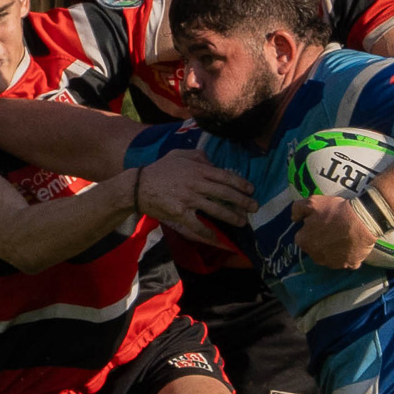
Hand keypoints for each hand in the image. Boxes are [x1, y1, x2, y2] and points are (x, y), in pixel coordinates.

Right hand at [136, 149, 255, 241]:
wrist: (138, 186)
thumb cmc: (159, 169)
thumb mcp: (178, 155)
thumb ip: (197, 155)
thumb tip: (212, 161)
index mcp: (197, 169)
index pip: (225, 176)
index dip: (240, 183)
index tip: (252, 189)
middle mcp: (196, 183)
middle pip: (225, 193)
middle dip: (243, 201)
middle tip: (255, 207)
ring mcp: (189, 199)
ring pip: (216, 210)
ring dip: (232, 217)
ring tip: (243, 222)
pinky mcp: (180, 213)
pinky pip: (198, 226)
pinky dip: (209, 234)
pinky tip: (219, 239)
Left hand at [291, 195, 376, 269]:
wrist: (362, 219)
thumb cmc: (335, 211)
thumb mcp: (312, 202)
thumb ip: (297, 209)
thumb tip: (294, 219)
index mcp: (304, 242)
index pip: (303, 237)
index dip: (311, 229)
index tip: (320, 223)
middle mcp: (316, 257)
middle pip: (316, 249)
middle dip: (320, 241)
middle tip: (332, 229)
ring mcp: (333, 263)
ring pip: (330, 257)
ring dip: (333, 251)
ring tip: (343, 237)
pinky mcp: (349, 265)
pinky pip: (346, 262)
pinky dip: (348, 256)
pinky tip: (352, 246)